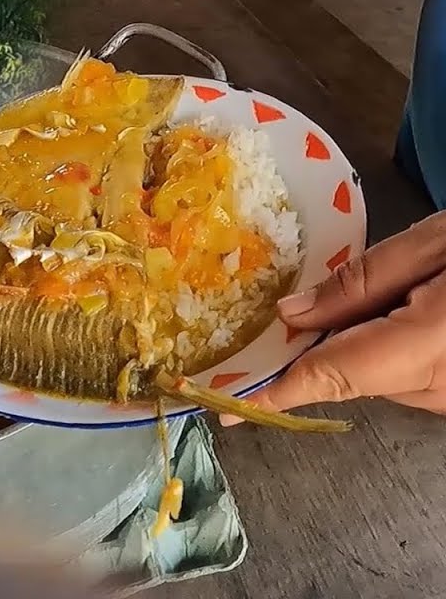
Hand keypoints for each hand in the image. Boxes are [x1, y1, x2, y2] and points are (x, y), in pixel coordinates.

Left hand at [221, 212, 445, 425]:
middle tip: (298, 302)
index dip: (272, 393)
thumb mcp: (436, 245)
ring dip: (358, 342)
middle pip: (346, 375)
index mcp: (426, 347)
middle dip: (315, 342)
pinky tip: (405, 306)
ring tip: (384, 288)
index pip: (327, 377)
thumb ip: (361, 283)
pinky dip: (387, 347)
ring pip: (374, 376)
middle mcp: (438, 388)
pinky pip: (405, 375)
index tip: (225, 405)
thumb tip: (290, 314)